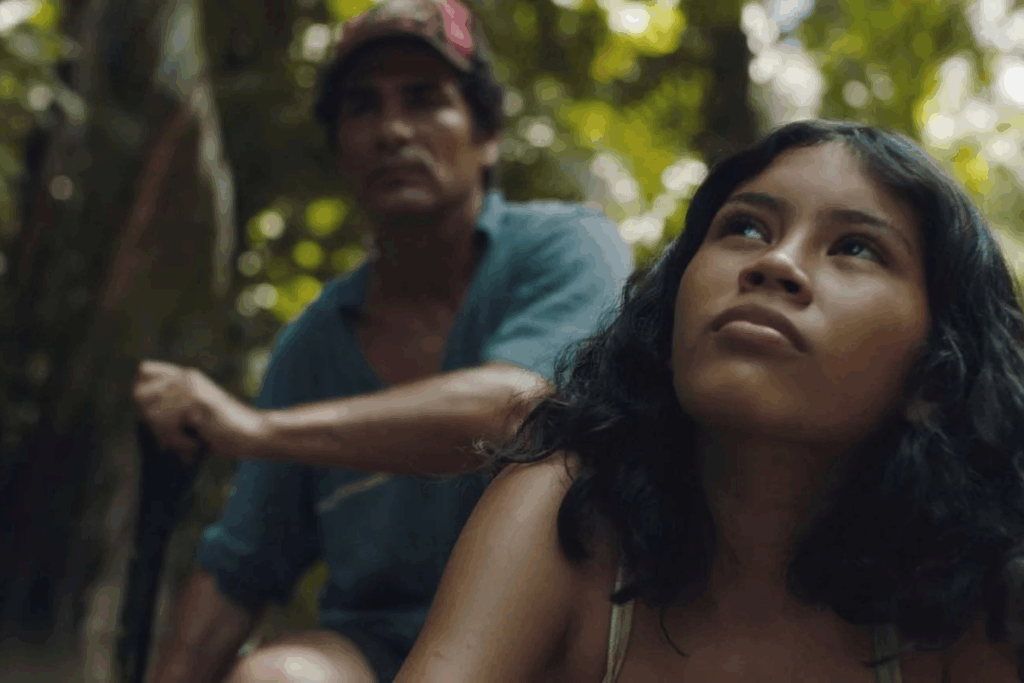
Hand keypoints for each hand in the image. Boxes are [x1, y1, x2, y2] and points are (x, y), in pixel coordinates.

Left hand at [133, 360, 265, 461]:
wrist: (253, 434)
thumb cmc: (223, 430)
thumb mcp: (191, 414)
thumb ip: (168, 405)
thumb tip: (139, 405)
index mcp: (185, 376)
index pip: (144, 371)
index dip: (144, 395)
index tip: (162, 418)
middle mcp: (186, 376)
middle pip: (140, 396)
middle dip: (152, 422)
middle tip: (176, 435)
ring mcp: (191, 387)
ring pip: (151, 414)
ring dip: (167, 436)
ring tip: (189, 441)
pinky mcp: (196, 402)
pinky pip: (167, 425)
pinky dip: (178, 441)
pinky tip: (196, 443)